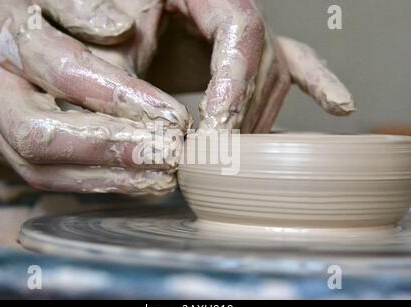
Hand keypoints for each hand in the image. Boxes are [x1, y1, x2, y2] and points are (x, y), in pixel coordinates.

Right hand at [0, 0, 190, 194]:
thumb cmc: (16, 17)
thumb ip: (77, 8)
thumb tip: (120, 27)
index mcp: (1, 39)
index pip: (65, 72)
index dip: (121, 97)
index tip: (170, 114)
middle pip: (39, 134)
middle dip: (110, 148)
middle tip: (166, 152)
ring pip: (42, 169)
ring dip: (107, 178)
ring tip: (161, 176)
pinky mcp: (5, 152)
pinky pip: (46, 179)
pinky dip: (96, 185)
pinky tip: (137, 183)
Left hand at [29, 0, 354, 132]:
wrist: (110, 15)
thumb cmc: (104, 15)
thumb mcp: (107, 37)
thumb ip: (128, 77)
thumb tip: (163, 133)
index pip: (239, 29)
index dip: (234, 80)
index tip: (219, 124)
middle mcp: (232, 9)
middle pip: (261, 59)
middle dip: (242, 111)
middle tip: (221, 154)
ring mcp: (245, 32)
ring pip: (272, 75)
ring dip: (255, 117)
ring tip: (238, 152)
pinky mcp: (246, 55)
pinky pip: (296, 63)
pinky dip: (318, 84)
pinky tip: (340, 104)